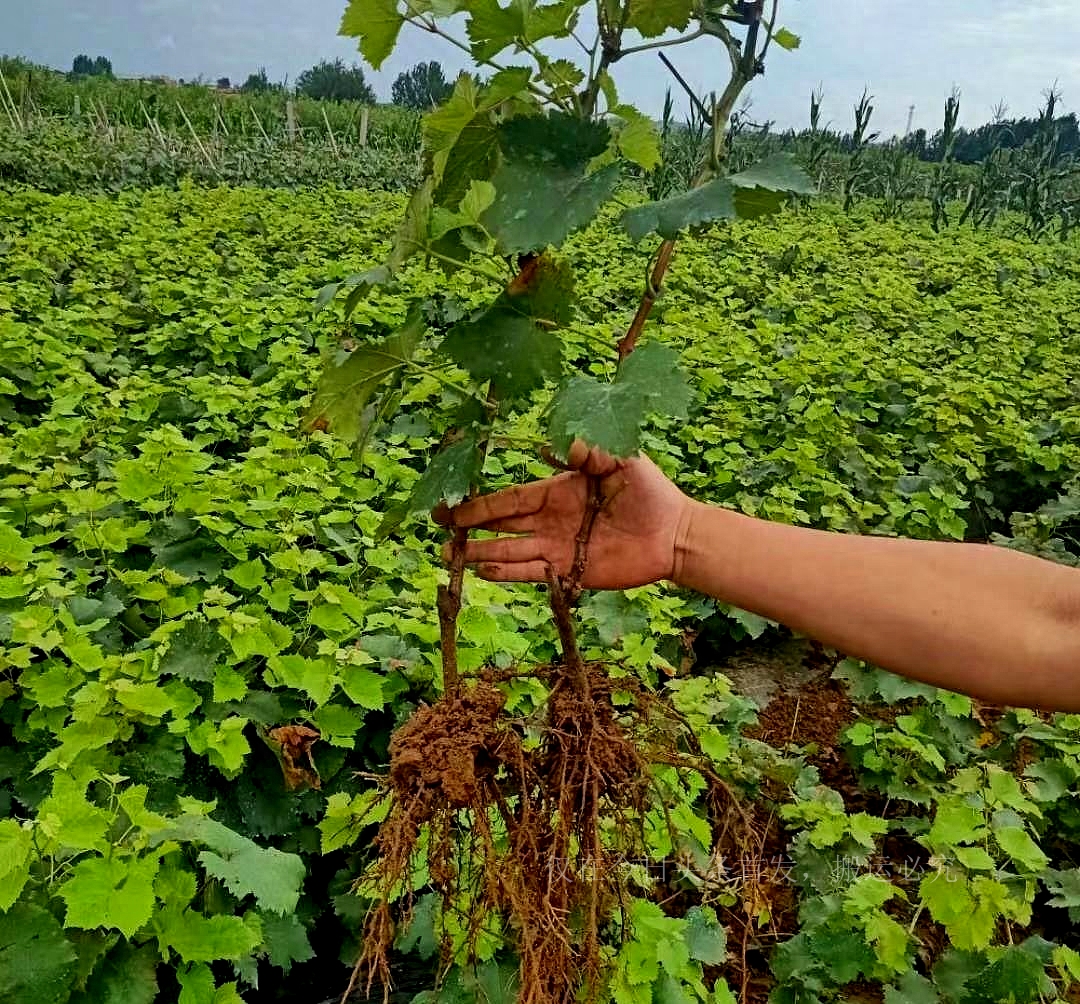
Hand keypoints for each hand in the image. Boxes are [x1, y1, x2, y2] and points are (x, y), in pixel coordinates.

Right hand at [437, 442, 694, 589]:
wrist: (673, 533)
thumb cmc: (649, 491)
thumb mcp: (621, 459)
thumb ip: (592, 451)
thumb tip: (563, 445)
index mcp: (556, 492)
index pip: (509, 499)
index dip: (480, 503)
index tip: (451, 504)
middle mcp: (550, 521)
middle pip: (501, 525)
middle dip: (467, 526)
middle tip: (436, 528)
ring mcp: (557, 548)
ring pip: (510, 550)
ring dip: (480, 553)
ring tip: (450, 557)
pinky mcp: (570, 572)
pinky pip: (534, 573)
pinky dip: (509, 572)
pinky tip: (485, 570)